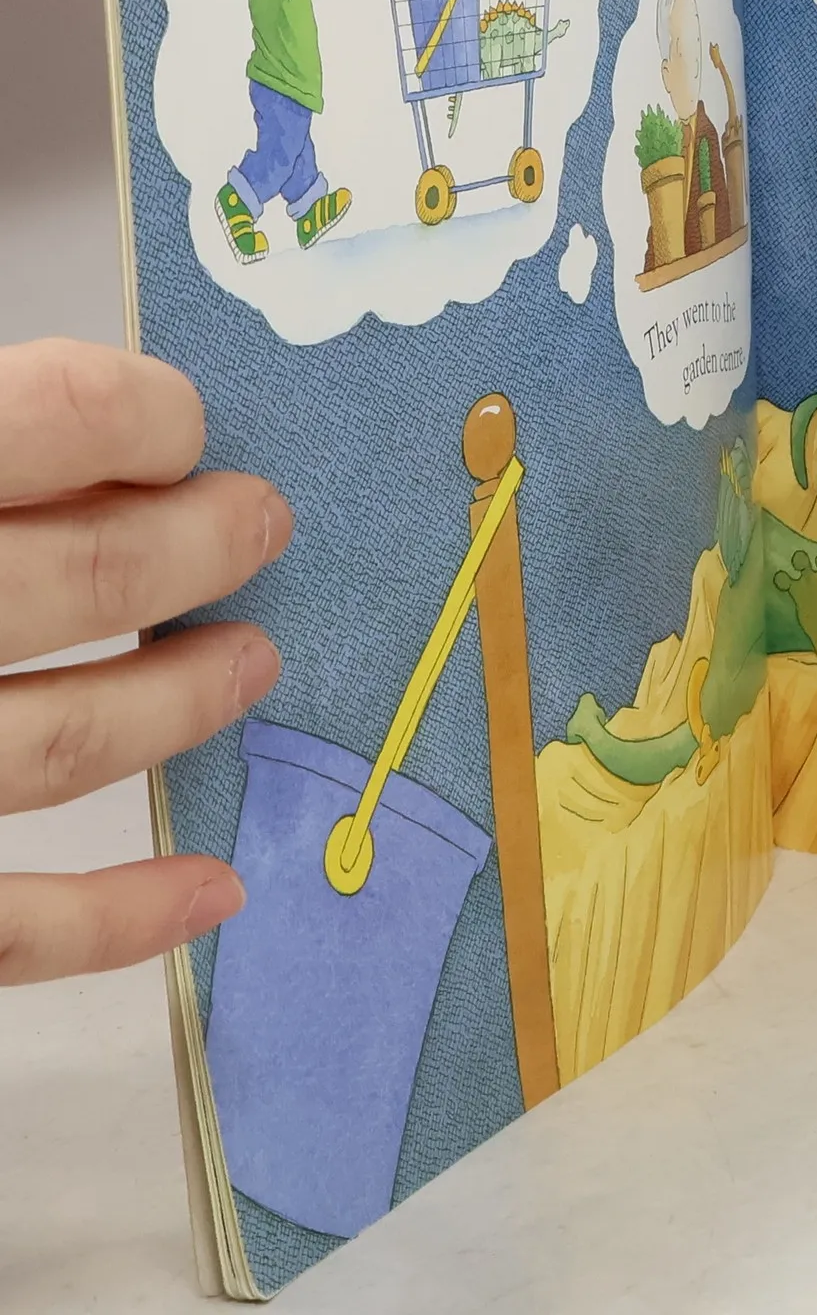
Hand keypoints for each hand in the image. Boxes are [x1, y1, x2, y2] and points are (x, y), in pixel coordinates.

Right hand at [0, 341, 288, 984]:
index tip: (181, 427)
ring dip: (178, 704)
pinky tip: (217, 890)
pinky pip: (0, 928)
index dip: (149, 414)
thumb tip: (112, 427)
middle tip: (263, 526)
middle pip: (88, 577)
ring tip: (252, 665)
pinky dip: (115, 920)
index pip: (59, 415)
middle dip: (203, 546)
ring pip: (56, 747)